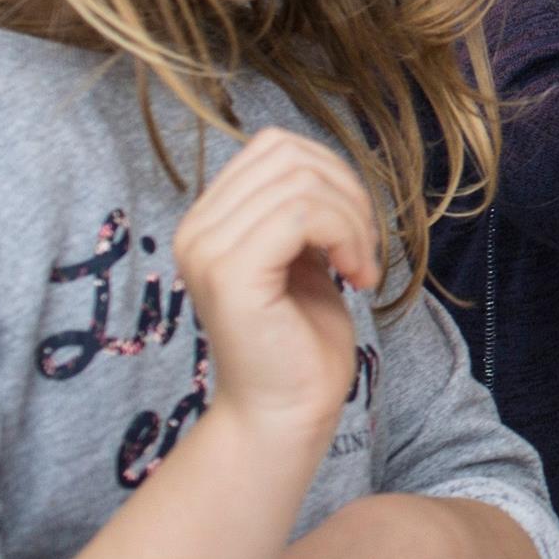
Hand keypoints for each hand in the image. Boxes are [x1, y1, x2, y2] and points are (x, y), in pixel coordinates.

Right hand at [177, 132, 374, 440]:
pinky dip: (346, 237)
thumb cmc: (299, 340)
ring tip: (360, 265)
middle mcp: (196, 229)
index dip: (331, 174)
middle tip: (362, 248)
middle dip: (346, 192)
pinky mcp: (231, 274)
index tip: (352, 230)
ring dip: (352, 220)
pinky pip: (302, 215)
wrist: (285, 412)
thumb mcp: (302, 255)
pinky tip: (356, 277)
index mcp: (208, 220)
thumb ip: (298, 208)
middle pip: (288, 154)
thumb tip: (324, 165)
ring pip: (301, 182)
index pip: (273, 146)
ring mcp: (207, 250)